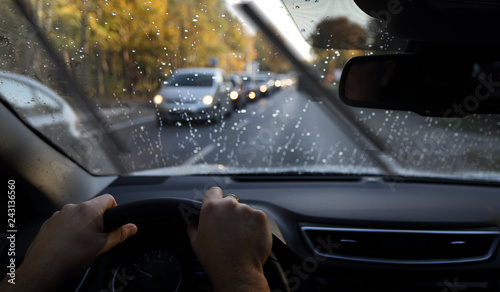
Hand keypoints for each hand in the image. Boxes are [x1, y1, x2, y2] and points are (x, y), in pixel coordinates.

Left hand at [0, 194, 136, 291]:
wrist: (44, 267)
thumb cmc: (71, 256)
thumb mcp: (103, 246)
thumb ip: (120, 234)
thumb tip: (132, 227)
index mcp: (89, 210)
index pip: (109, 198)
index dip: (114, 209)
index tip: (112, 222)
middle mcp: (73, 208)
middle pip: (93, 207)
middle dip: (97, 220)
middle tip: (97, 237)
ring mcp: (59, 214)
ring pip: (78, 215)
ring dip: (82, 225)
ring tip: (81, 243)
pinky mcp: (50, 222)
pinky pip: (65, 221)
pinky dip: (69, 229)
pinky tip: (68, 244)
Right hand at [187, 187, 270, 291]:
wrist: (236, 270)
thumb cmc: (215, 258)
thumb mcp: (196, 242)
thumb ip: (193, 227)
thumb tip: (192, 223)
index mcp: (211, 208)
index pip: (214, 191)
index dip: (216, 197)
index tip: (218, 204)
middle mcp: (228, 205)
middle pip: (231, 202)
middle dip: (231, 213)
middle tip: (230, 229)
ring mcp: (246, 210)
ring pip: (245, 211)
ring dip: (244, 220)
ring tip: (240, 237)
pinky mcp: (260, 217)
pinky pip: (257, 217)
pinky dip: (255, 225)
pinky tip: (249, 238)